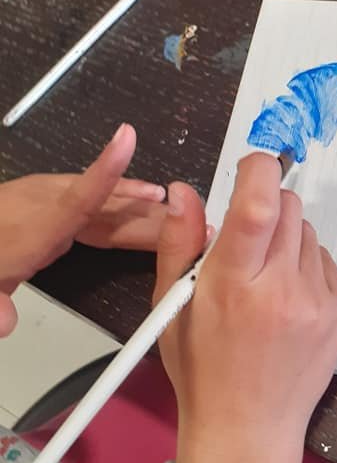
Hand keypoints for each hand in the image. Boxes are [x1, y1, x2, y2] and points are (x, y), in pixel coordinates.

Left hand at [0, 124, 165, 336]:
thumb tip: (6, 322)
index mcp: (34, 227)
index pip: (77, 196)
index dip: (106, 171)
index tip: (126, 139)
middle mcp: (46, 205)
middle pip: (108, 205)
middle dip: (151, 212)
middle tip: (192, 219)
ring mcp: (51, 201)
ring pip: (107, 202)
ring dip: (145, 209)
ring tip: (182, 216)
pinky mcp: (53, 204)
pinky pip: (98, 202)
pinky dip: (126, 203)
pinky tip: (146, 203)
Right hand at [155, 153, 336, 462]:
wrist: (248, 430)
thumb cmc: (203, 370)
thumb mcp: (172, 308)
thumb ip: (180, 243)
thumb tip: (185, 190)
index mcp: (234, 285)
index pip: (258, 204)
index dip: (257, 170)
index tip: (250, 167)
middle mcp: (282, 289)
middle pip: (288, 205)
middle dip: (265, 206)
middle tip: (247, 241)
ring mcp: (318, 302)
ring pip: (307, 231)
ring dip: (284, 238)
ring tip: (264, 278)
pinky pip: (325, 261)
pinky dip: (304, 265)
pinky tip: (285, 298)